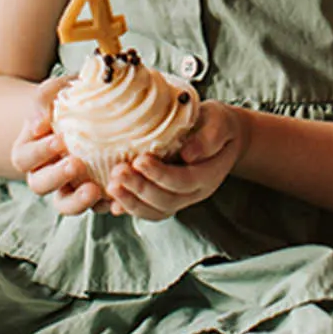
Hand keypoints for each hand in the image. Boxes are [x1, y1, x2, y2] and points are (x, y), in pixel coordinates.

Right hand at [10, 77, 106, 216]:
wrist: (88, 110)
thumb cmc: (65, 99)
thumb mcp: (53, 91)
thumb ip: (43, 99)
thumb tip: (39, 121)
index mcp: (28, 151)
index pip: (24, 158)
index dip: (39, 152)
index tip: (59, 140)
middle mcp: (43, 174)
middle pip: (40, 185)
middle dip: (57, 176)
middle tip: (76, 164)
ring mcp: (66, 187)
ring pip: (64, 204)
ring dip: (77, 201)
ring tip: (94, 189)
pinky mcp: (91, 195)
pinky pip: (95, 207)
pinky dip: (106, 205)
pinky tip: (117, 199)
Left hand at [105, 100, 246, 221]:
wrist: (220, 136)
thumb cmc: (217, 123)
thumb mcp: (219, 121)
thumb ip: (209, 137)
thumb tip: (189, 154)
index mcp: (209, 174)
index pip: (183, 181)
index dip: (160, 174)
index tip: (139, 160)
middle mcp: (195, 193)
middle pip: (166, 201)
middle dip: (139, 189)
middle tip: (117, 173)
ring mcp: (182, 199)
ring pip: (156, 211)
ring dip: (132, 202)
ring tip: (112, 187)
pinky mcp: (168, 197)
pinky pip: (150, 211)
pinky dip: (131, 209)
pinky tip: (114, 204)